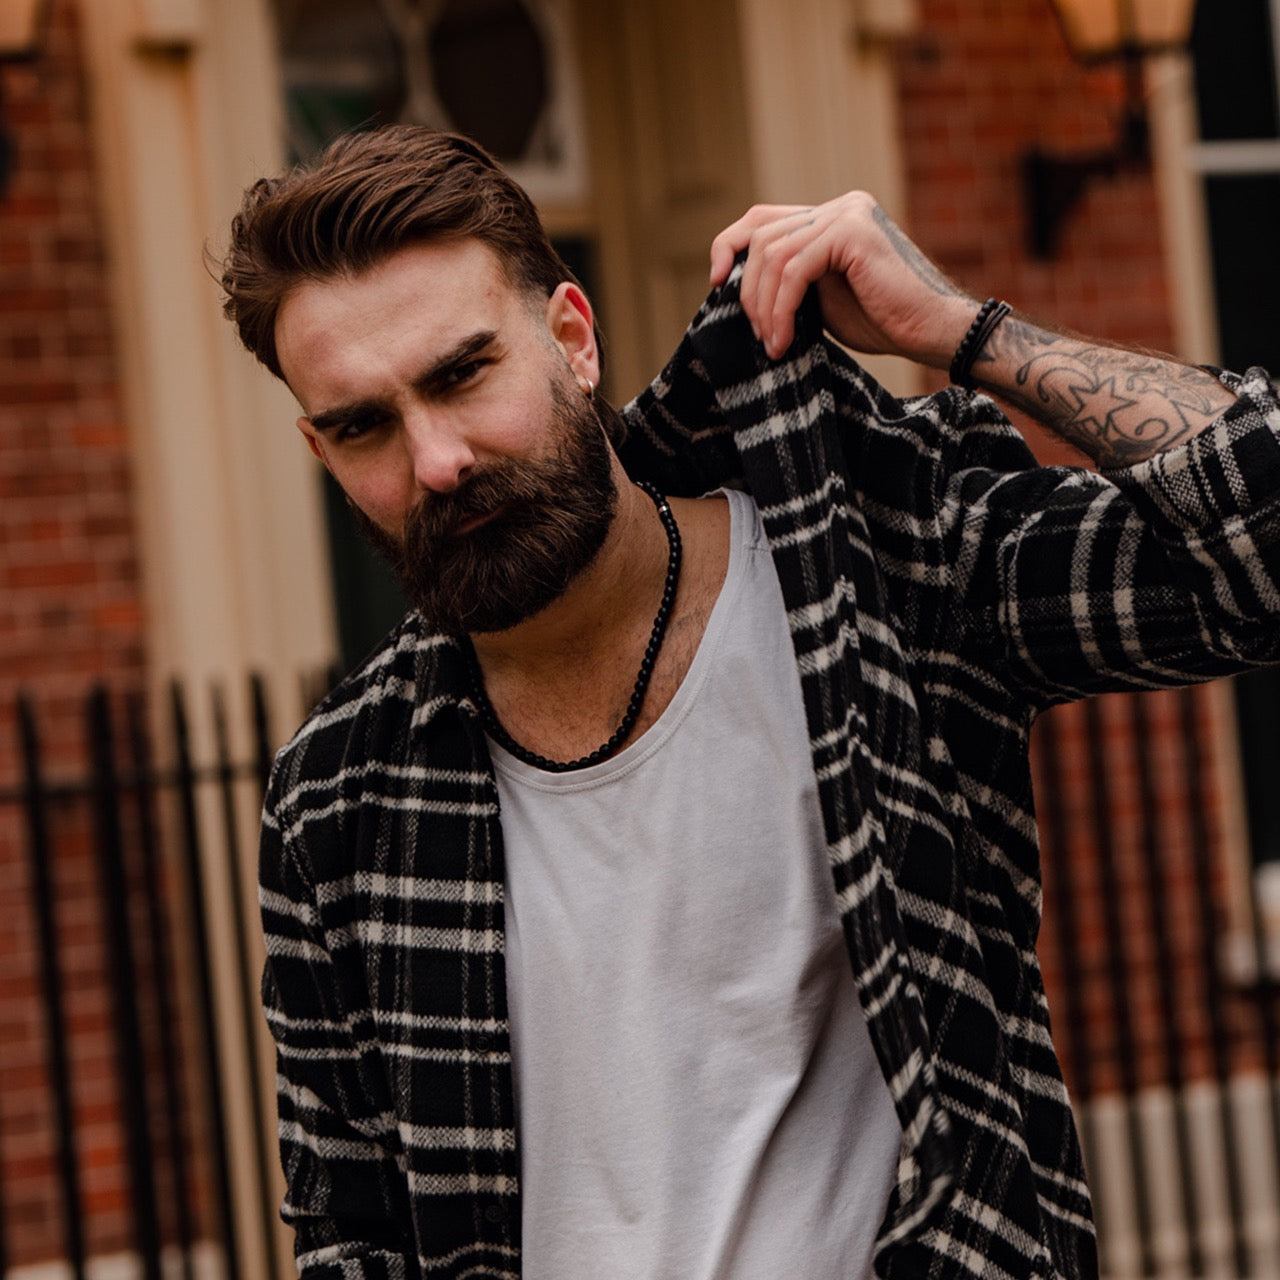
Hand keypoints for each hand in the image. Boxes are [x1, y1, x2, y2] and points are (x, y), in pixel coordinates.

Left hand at [709, 192, 978, 365]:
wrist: (928, 331)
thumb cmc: (881, 321)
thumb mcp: (819, 298)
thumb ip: (788, 282)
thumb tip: (733, 288)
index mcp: (829, 217)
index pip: (761, 219)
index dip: (729, 245)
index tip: (715, 283)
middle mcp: (838, 206)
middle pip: (762, 235)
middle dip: (748, 290)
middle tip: (757, 334)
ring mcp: (846, 213)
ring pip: (774, 254)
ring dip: (764, 306)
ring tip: (772, 343)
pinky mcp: (851, 232)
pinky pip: (795, 268)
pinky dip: (781, 308)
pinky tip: (782, 340)